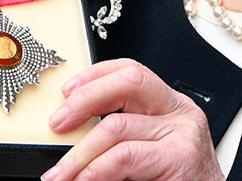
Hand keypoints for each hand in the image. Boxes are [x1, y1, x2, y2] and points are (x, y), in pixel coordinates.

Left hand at [41, 58, 224, 180]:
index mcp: (171, 107)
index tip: (66, 93)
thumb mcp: (148, 151)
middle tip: (57, 124)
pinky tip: (82, 180)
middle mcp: (181, 115)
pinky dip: (95, 170)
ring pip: (117, 127)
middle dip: (85, 100)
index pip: (131, 71)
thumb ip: (120, 136)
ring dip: (79, 154)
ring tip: (61, 174)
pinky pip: (124, 157)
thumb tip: (71, 132)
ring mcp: (183, 137)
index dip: (95, 76)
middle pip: (128, 83)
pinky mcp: (180, 160)